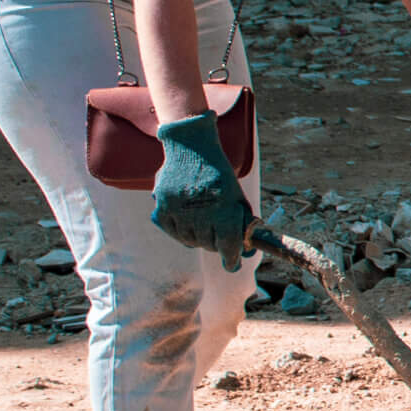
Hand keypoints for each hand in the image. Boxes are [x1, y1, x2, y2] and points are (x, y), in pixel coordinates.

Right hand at [150, 113, 256, 270]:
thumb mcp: (237, 197)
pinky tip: (188, 223)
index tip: (232, 264)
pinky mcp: (162, 206)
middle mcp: (200, 213)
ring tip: (204, 225)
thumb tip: (248, 252)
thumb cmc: (219, 174)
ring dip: (199, 238)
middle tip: (220, 237)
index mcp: (223, 210)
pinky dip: (180, 231)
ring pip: (189, 241)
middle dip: (217, 244)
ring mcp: (178, 211)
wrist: (191, 147)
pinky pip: (171, 231)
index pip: (228, 247)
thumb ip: (243, 224)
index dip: (232, 259)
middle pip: (209, 245)